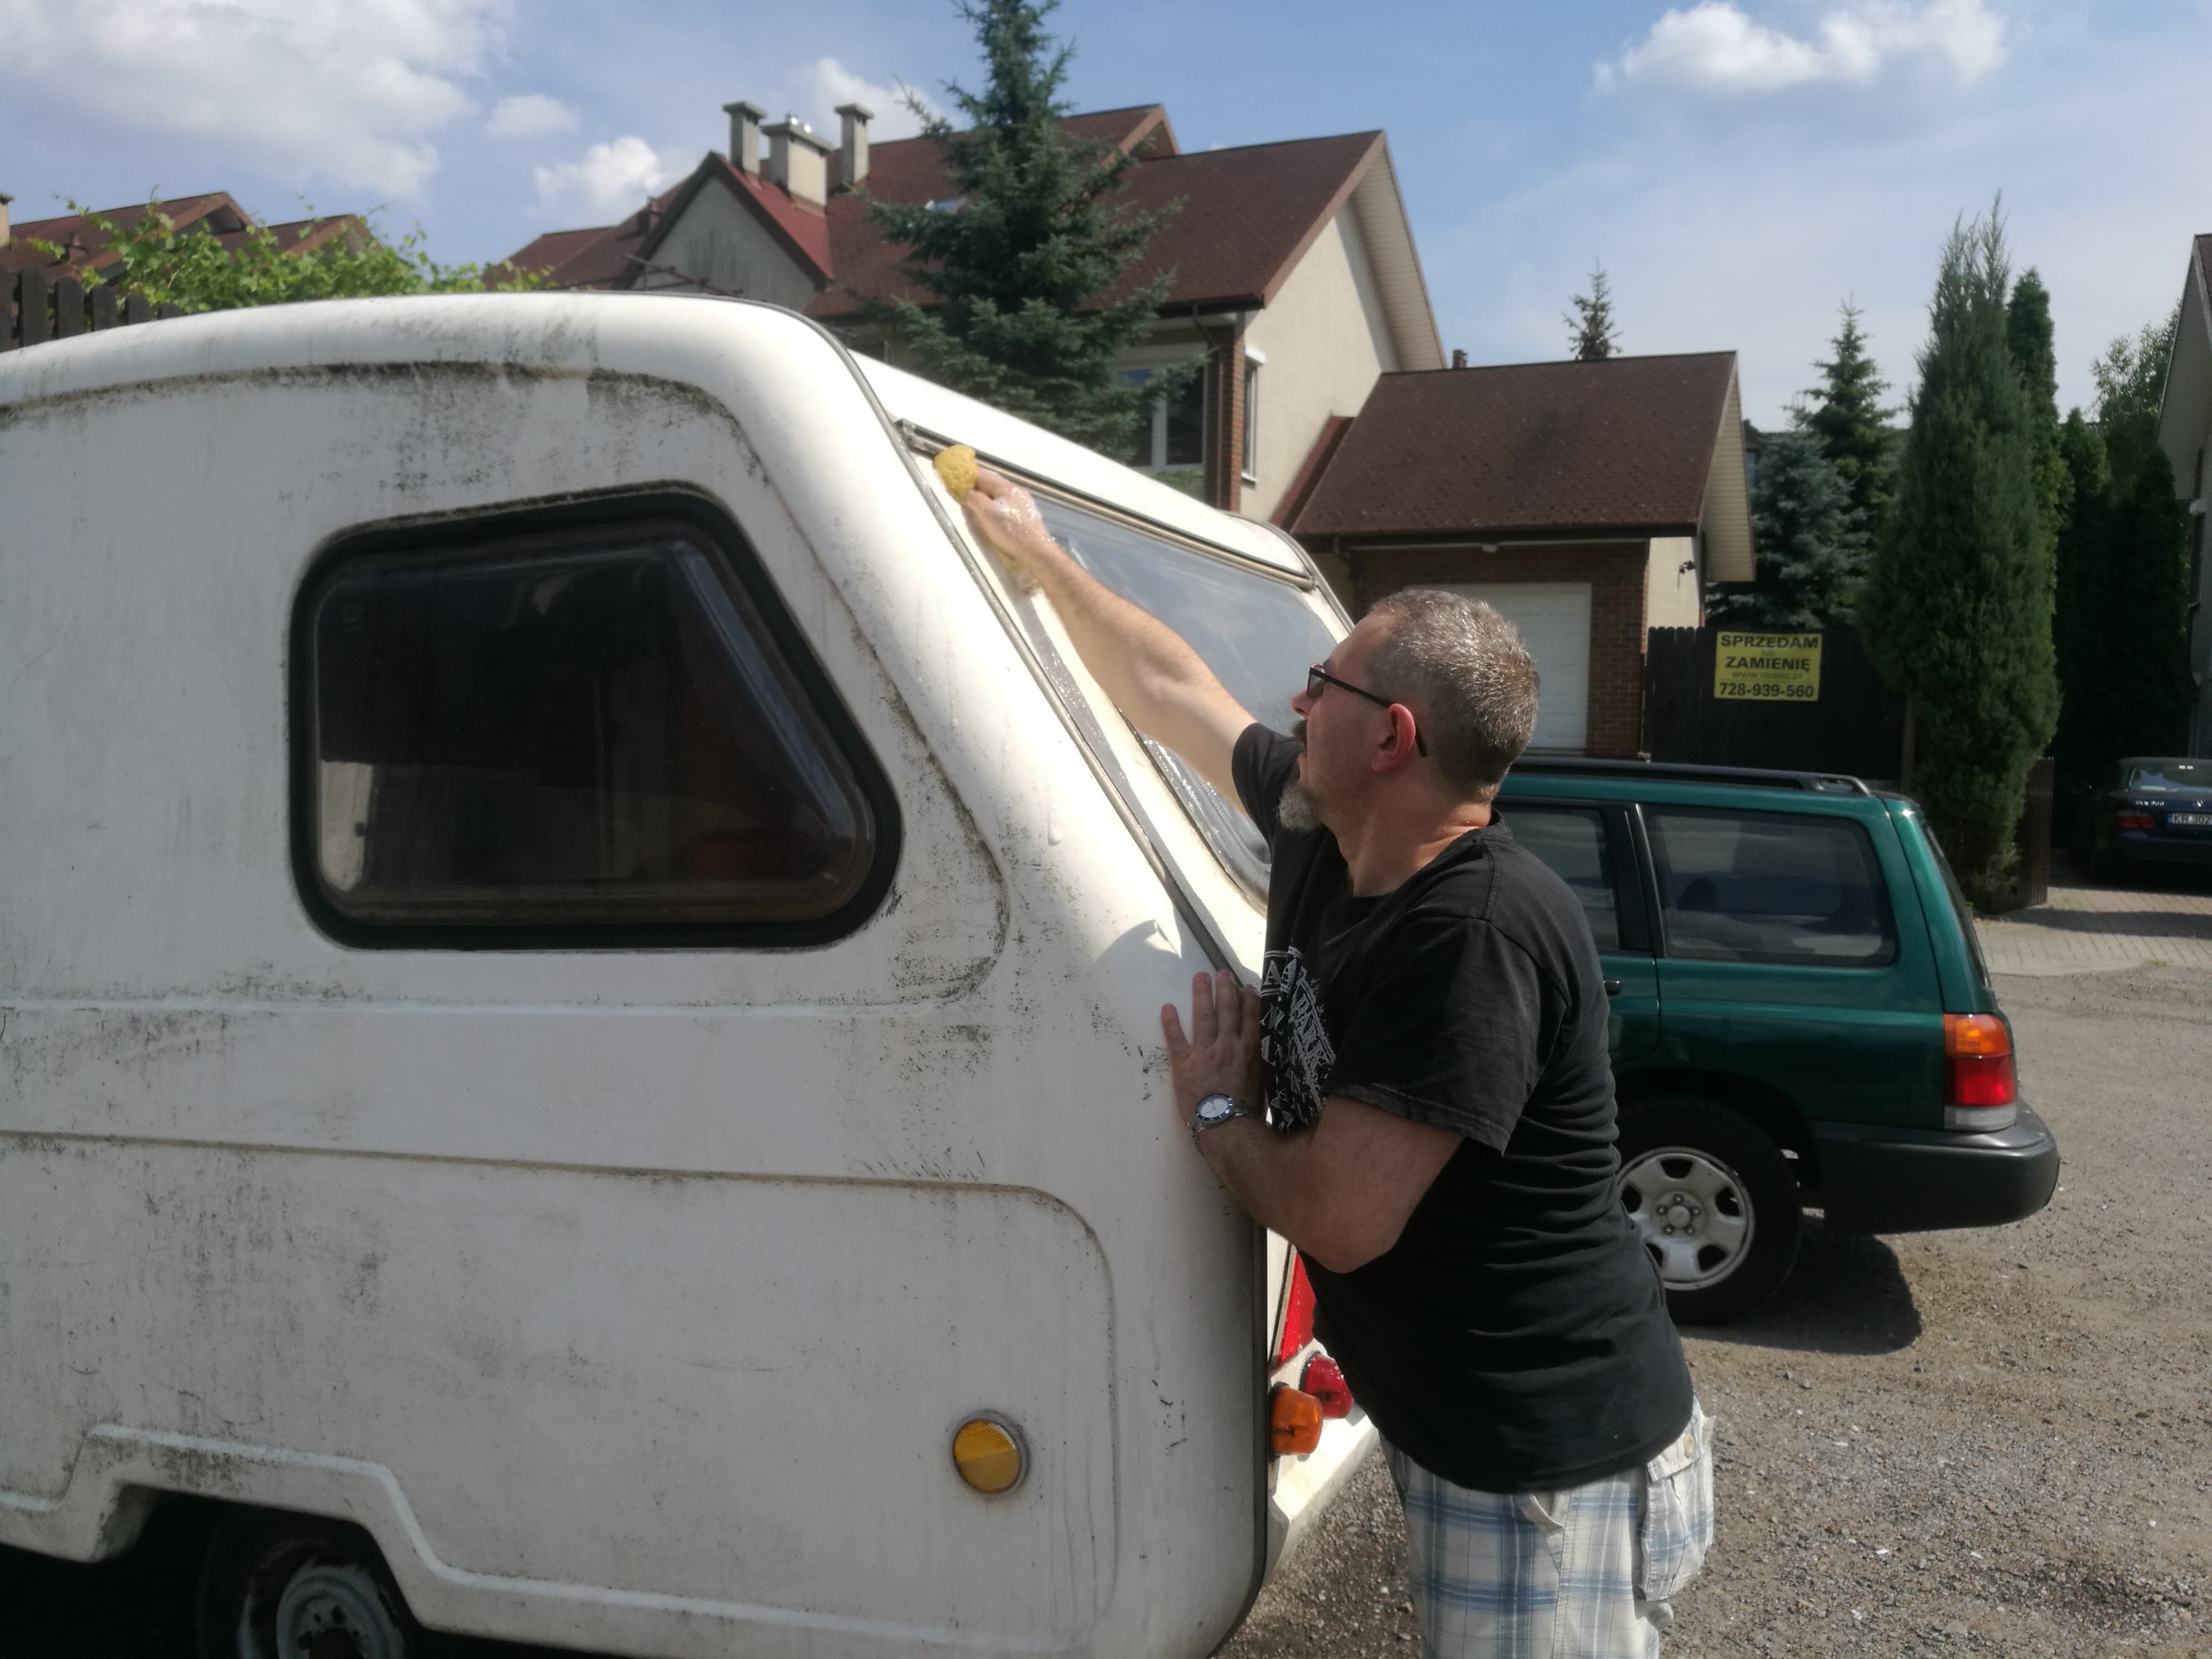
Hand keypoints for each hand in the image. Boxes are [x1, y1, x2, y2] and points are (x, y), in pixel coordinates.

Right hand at [963, 468, 1057, 591]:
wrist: (1037, 549)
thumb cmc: (1010, 531)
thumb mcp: (986, 514)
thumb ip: (974, 499)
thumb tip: (965, 490)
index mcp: (1004, 486)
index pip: (981, 474)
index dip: (967, 475)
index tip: (956, 480)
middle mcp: (1015, 489)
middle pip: (991, 482)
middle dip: (977, 485)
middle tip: (963, 492)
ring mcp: (1022, 500)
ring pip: (1000, 492)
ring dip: (987, 494)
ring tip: (976, 502)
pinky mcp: (1026, 512)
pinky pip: (1007, 502)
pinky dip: (996, 503)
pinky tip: (994, 512)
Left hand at [1161, 970, 1262, 1132]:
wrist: (1226, 1125)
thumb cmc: (1246, 1110)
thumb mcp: (1261, 1082)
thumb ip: (1258, 1063)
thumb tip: (1258, 1051)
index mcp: (1248, 1050)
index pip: (1249, 1018)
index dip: (1248, 1000)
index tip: (1246, 986)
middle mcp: (1227, 1045)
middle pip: (1226, 1010)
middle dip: (1225, 989)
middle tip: (1221, 973)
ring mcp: (1204, 1052)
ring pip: (1203, 1017)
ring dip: (1201, 995)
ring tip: (1200, 977)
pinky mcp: (1184, 1063)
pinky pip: (1176, 1039)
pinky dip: (1171, 1022)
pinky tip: (1168, 1007)